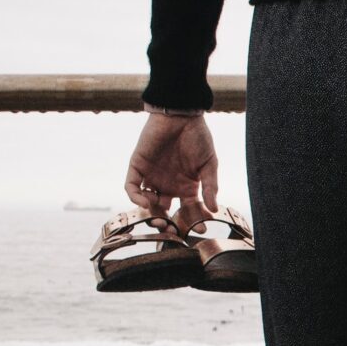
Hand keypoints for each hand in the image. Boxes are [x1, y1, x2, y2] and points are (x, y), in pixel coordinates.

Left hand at [126, 110, 220, 231]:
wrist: (181, 115)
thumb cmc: (198, 137)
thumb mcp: (209, 164)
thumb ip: (211, 186)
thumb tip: (214, 209)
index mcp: (186, 187)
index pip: (187, 211)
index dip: (192, 222)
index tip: (200, 230)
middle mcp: (168, 185)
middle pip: (164, 211)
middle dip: (167, 224)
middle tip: (172, 230)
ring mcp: (151, 177)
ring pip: (146, 203)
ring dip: (150, 214)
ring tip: (159, 220)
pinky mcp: (137, 167)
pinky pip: (132, 187)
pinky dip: (135, 197)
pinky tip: (146, 202)